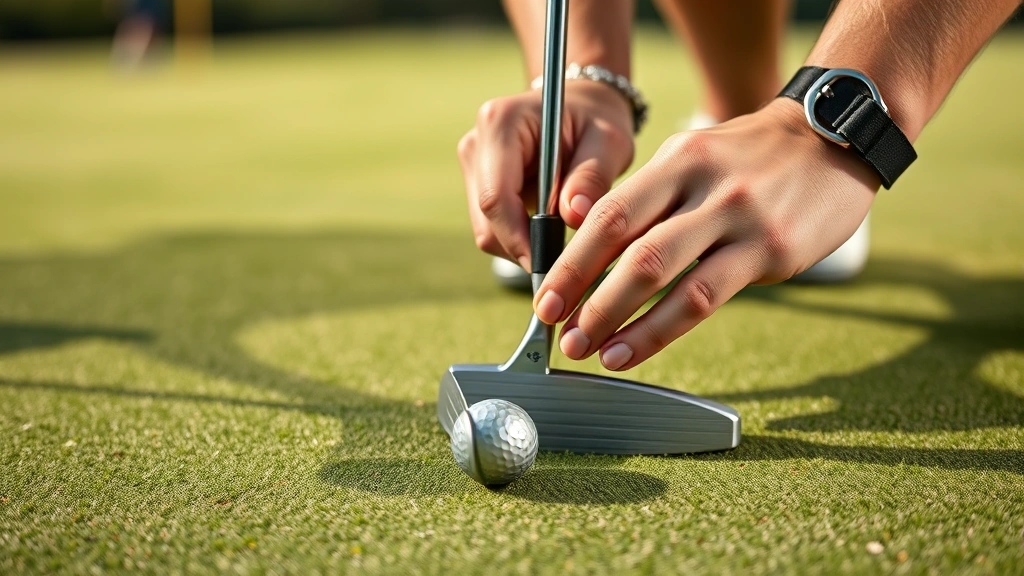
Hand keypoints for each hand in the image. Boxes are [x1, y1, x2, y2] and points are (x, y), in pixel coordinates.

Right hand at [458, 81, 634, 268]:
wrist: (581, 107)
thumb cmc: (597, 120)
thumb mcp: (608, 142)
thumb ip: (592, 176)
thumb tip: (574, 215)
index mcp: (501, 123)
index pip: (496, 198)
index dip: (519, 239)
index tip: (550, 265)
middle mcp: (476, 143)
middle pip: (487, 219)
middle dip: (522, 246)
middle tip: (565, 262)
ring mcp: (473, 164)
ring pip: (487, 229)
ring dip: (522, 243)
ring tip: (562, 237)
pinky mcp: (477, 182)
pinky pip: (493, 226)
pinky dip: (519, 237)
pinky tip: (548, 227)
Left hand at [533, 99, 881, 370]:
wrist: (835, 141)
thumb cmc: (752, 159)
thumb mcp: (696, 158)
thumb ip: (651, 201)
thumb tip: (593, 259)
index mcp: (676, 160)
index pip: (609, 213)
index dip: (570, 260)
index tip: (545, 297)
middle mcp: (703, 186)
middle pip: (628, 244)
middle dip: (582, 292)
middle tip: (555, 329)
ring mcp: (739, 217)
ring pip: (662, 275)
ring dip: (615, 319)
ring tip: (587, 350)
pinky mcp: (771, 251)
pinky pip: (703, 297)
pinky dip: (659, 330)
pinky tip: (630, 350)